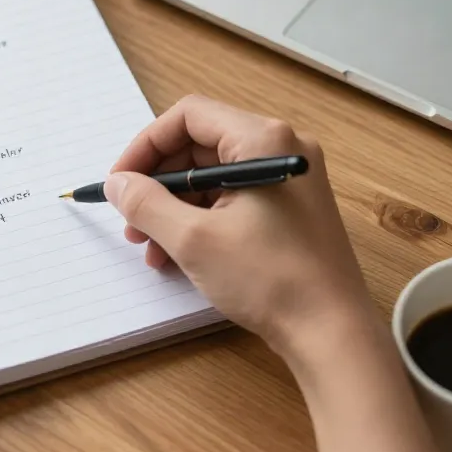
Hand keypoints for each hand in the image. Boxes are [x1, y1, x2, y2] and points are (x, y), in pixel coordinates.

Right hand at [104, 95, 376, 358]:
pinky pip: (232, 198)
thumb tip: (119, 184)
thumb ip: (147, 203)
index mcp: (262, 140)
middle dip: (158, 183)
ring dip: (174, 207)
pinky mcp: (290, 208)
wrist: (332, 334)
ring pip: (212, 176)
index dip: (146, 146)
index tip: (121, 182)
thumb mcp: (193, 239)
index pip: (188, 117)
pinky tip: (177, 255)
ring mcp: (288, 178)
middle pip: (199, 145)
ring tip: (150, 247)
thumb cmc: (271, 280)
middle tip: (131, 220)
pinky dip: (200, 220)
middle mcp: (280, 148)